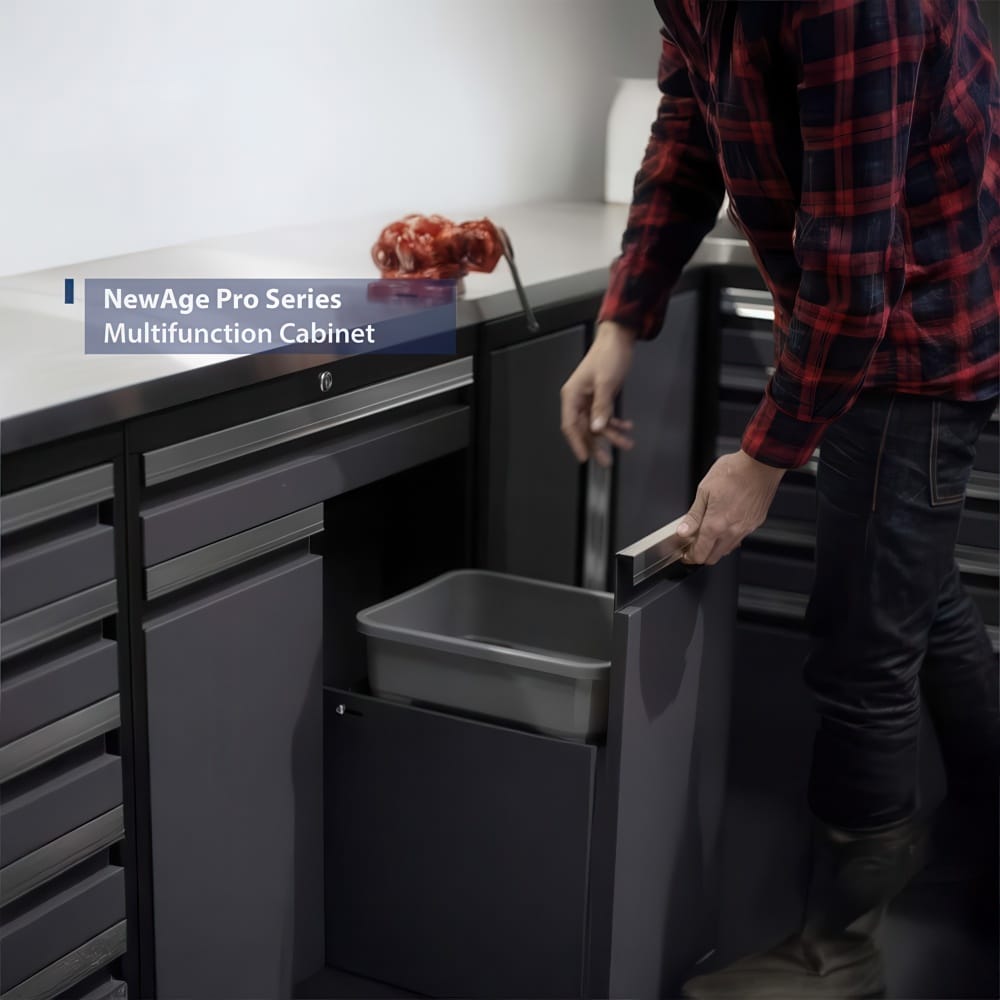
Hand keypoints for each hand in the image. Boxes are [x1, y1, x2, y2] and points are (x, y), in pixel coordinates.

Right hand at [560, 321, 636, 466]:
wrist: (619, 338)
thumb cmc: (608, 355)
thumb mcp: (605, 382)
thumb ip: (601, 407)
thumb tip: (596, 428)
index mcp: (572, 395)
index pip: (570, 425)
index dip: (576, 443)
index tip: (584, 458)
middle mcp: (579, 400)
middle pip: (584, 429)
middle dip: (597, 444)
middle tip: (607, 461)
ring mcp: (590, 400)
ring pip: (597, 424)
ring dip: (611, 434)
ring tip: (626, 443)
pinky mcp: (601, 398)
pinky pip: (605, 416)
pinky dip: (615, 423)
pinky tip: (627, 427)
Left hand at [677, 450, 784, 564]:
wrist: (760, 465)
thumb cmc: (734, 472)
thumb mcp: (704, 490)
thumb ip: (693, 515)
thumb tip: (683, 531)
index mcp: (715, 524)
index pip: (700, 553)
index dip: (689, 557)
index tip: (685, 553)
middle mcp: (732, 531)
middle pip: (713, 558)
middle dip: (701, 555)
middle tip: (693, 545)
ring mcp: (745, 529)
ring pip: (727, 549)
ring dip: (715, 547)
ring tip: (707, 533)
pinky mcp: (755, 523)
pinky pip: (739, 538)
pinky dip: (729, 538)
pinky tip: (724, 526)